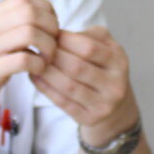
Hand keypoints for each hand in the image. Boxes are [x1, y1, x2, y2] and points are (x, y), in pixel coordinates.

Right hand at [0, 0, 59, 133]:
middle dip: (51, 28)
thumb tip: (45, 18)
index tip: (50, 30)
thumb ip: (11, 26)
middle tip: (52, 46)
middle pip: (30, 12)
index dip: (46, 12)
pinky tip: (36, 72)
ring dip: (48, 47)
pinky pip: (24, 60)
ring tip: (46, 59)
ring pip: (30, 33)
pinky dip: (39, 65)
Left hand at [34, 26, 137, 141]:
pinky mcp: (90, 119)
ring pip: (68, 86)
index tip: (50, 35)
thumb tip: (57, 34)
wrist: (114, 104)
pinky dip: (45, 88)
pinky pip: (63, 102)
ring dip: (46, 73)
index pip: (88, 48)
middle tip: (38, 49)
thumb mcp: (105, 45)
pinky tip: (36, 77)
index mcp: (119, 61)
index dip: (65, 40)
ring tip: (34, 62)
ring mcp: (104, 105)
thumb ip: (87, 35)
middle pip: (77, 67)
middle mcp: (115, 84)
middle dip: (53, 56)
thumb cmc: (103, 66)